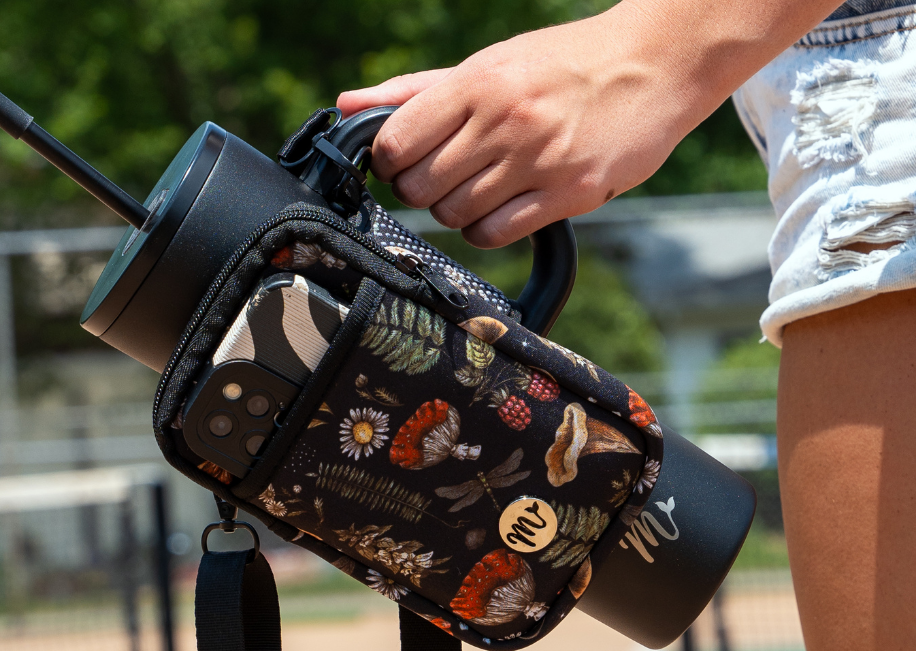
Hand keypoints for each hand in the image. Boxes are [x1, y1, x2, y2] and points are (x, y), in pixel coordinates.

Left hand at [337, 0, 838, 246]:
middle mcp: (504, 121)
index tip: (404, 158)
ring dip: (454, 210)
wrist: (657, 64)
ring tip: (478, 187)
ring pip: (454, 214)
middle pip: (420, 185)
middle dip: (419, 188)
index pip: (396, 141)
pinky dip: (484, 229)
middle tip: (441, 176)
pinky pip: (494, 233)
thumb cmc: (564, 64)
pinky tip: (499, 208)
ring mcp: (537, 161)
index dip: (390, 160)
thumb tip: (347, 105)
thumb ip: (417, 91)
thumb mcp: (490, 64)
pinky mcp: (568, 194)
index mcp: (479, 82)